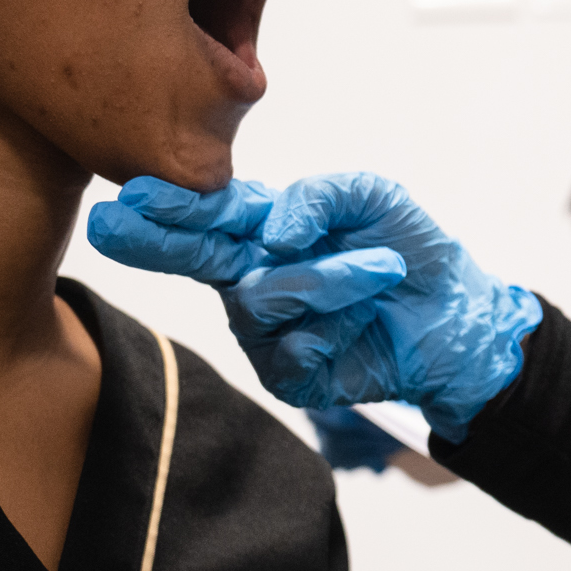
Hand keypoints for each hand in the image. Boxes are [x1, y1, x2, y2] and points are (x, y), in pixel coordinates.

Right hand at [88, 171, 537, 441]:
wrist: (456, 316)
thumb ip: (321, 196)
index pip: (210, 215)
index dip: (171, 206)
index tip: (129, 196)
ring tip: (382, 271)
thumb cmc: (409, 252)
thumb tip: (276, 229)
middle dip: (155, 240)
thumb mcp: (374, 199)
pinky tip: (368, 318)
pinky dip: (340, 323)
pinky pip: (294, 346)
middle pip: (194, 258)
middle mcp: (254, 278)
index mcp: (266, 232)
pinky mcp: (288, 375)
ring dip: (328, 279)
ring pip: (263, 297)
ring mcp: (267, 332)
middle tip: (113, 225)